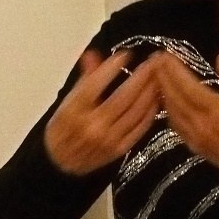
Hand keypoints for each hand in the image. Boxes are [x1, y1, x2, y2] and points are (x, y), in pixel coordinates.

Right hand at [43, 49, 163, 174]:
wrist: (61, 164)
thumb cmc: (63, 128)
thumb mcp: (67, 101)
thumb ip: (83, 79)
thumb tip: (92, 54)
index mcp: (73, 112)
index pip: (94, 85)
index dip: (111, 68)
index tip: (125, 55)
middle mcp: (91, 126)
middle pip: (121, 98)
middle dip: (140, 78)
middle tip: (152, 62)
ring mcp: (108, 139)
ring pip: (135, 112)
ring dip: (149, 93)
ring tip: (158, 77)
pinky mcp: (119, 149)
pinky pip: (139, 128)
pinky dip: (150, 112)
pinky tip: (156, 99)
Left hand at [151, 49, 218, 178]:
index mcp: (216, 109)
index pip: (186, 85)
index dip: (173, 70)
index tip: (165, 55)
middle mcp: (200, 123)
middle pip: (174, 97)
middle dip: (163, 77)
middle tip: (156, 60)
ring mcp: (195, 137)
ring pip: (171, 112)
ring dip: (163, 93)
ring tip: (159, 76)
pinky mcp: (194, 147)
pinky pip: (175, 126)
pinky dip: (168, 111)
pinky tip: (168, 101)